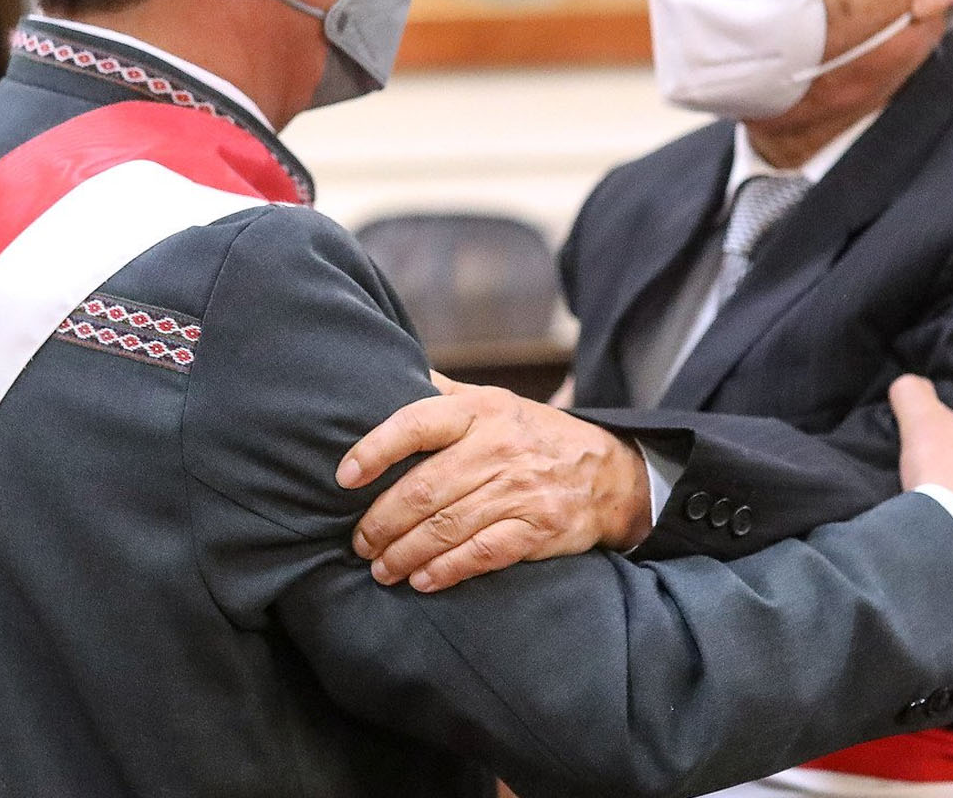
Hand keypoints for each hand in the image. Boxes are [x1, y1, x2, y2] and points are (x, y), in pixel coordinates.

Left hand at [337, 376, 652, 591]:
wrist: (609, 472)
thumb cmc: (534, 435)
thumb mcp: (494, 401)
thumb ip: (443, 393)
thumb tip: (387, 371)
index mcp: (481, 411)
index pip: (416, 423)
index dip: (374, 449)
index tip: (344, 477)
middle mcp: (499, 447)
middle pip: (424, 488)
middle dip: (381, 522)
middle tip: (359, 542)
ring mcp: (521, 489)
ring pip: (446, 526)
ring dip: (404, 553)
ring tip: (380, 568)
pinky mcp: (538, 527)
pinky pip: (482, 553)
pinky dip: (446, 570)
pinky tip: (422, 580)